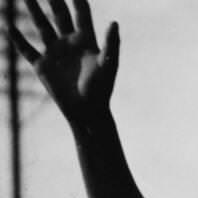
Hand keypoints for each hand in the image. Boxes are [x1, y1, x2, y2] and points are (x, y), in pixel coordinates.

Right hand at [10, 0, 118, 127]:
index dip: (77, 0)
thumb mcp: (108, 65)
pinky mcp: (42, 66)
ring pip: (41, 26)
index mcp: (86, 42)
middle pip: (58, 15)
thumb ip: (111, 44)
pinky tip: (9, 26)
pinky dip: (17, 39)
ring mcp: (55, 54)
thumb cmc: (101, 90)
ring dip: (33, 10)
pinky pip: (27, 49)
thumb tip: (114, 22)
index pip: (81, 14)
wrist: (87, 112)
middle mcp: (69, 44)